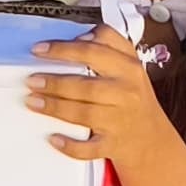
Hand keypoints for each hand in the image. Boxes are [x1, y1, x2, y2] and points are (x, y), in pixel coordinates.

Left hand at [28, 29, 181, 173]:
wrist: (152, 140)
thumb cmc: (135, 100)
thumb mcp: (130, 67)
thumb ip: (111, 45)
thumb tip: (81, 37)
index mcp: (129, 69)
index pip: (94, 52)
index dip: (64, 49)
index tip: (40, 49)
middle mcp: (126, 94)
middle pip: (87, 86)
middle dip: (55, 82)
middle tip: (32, 80)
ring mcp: (119, 121)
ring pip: (84, 114)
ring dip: (55, 107)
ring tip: (33, 101)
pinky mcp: (112, 145)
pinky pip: (89, 148)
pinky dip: (70, 145)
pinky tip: (54, 138)